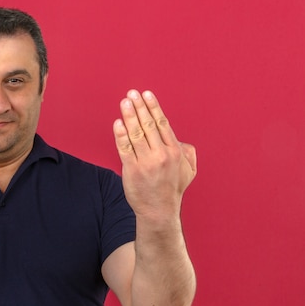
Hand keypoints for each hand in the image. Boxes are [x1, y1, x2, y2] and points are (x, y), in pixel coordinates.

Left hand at [113, 90, 196, 218]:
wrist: (159, 211)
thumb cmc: (172, 189)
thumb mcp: (188, 170)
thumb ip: (187, 152)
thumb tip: (179, 139)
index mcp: (174, 151)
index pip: (162, 124)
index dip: (153, 107)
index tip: (147, 94)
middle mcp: (161, 155)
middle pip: (148, 125)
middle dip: (140, 107)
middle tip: (132, 93)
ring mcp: (146, 162)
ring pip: (136, 134)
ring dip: (129, 116)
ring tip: (124, 103)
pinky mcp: (132, 170)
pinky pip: (125, 149)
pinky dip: (121, 135)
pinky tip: (118, 123)